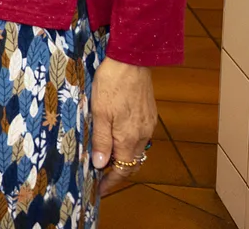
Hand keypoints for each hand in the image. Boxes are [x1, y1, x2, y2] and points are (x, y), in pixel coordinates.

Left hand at [91, 56, 157, 194]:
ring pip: (136, 150)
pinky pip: (139, 137)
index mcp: (129, 137)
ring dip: (122, 158)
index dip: (111, 181)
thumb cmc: (111, 83)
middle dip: (116, 173)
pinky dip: (127, 144)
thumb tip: (101, 165)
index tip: (99, 189)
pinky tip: (115, 139)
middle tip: (99, 178)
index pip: (123, 169)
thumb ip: (102, 140)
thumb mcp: (99, 112)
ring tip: (105, 160)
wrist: (131, 60)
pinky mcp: (149, 114)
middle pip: (131, 162)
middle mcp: (143, 134)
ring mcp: (148, 124)